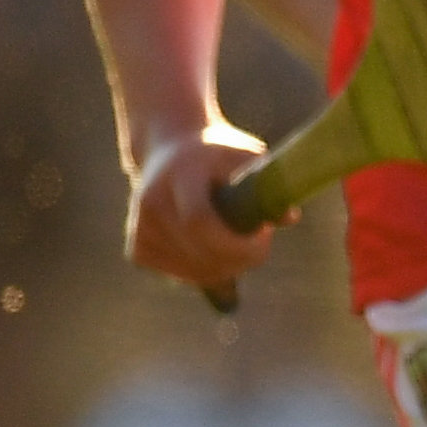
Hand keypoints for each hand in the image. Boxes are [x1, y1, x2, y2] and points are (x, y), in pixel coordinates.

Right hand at [127, 124, 275, 292]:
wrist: (170, 150)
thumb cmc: (218, 155)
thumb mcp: (247, 155)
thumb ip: (268, 183)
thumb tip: (289, 217)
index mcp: (180, 174)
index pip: (199, 221)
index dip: (234, 243)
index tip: (263, 238)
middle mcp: (151, 201)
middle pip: (199, 253)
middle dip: (239, 259)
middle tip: (258, 246)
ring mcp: (140, 227)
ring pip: (192, 272)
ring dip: (225, 268)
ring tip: (235, 241)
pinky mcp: (137, 249)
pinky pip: (179, 276)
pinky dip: (203, 271)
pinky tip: (208, 248)